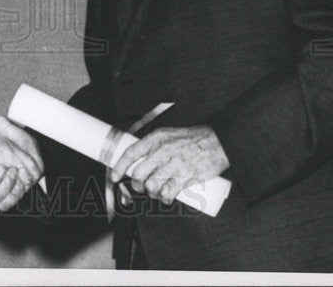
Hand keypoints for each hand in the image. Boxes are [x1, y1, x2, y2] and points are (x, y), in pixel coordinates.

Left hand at [110, 125, 228, 205]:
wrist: (218, 141)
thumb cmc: (192, 138)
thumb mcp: (168, 134)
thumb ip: (154, 145)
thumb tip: (139, 160)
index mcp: (156, 138)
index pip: (131, 153)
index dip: (119, 167)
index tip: (114, 176)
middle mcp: (162, 150)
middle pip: (139, 174)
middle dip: (137, 185)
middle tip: (141, 187)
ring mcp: (174, 164)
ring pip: (152, 186)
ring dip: (152, 193)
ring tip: (157, 192)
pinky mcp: (186, 176)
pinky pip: (168, 193)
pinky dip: (165, 199)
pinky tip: (167, 198)